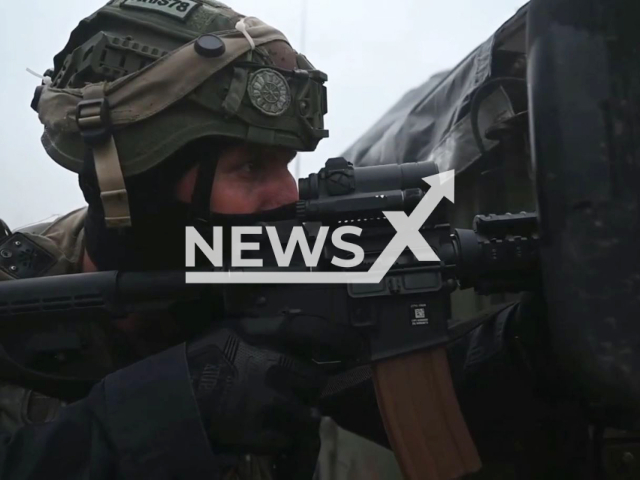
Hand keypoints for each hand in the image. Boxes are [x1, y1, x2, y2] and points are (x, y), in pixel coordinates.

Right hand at [186, 313, 361, 468]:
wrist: (172, 404)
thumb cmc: (199, 363)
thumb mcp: (230, 331)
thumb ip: (267, 329)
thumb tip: (303, 327)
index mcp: (259, 336)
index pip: (312, 330)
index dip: (341, 338)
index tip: (359, 347)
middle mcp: (268, 365)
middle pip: (315, 379)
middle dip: (306, 386)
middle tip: (286, 388)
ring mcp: (267, 401)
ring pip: (307, 411)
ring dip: (296, 413)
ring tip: (272, 410)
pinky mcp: (263, 433)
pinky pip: (289, 436)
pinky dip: (280, 435)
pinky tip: (260, 425)